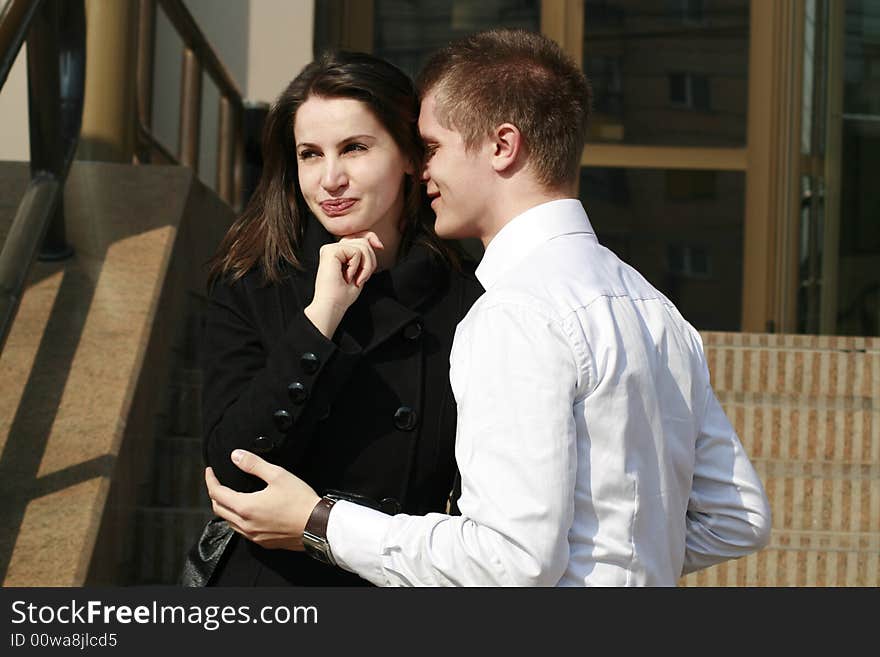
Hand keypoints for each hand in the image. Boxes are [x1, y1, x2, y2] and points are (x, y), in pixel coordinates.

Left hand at [205, 450, 320, 551]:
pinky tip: (247, 512)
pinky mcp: (263, 543)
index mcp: (246, 508)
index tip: (210, 471)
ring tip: (230, 496)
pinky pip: (242, 531)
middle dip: (215, 494)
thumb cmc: (300, 501)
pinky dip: (237, 520)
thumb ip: (254, 464)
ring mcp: (254, 536)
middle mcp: (246, 525)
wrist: (318, 526)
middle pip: (218, 509)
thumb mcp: (277, 475)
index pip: (217, 493)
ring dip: (225, 508)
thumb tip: (236, 456)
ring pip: (229, 522)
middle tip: (218, 482)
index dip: (210, 480)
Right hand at [305, 231, 383, 337]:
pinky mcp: (330, 250)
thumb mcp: (360, 271)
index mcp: (338, 252)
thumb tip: (377, 243)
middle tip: (362, 278)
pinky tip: (348, 276)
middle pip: (363, 240)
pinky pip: (356, 252)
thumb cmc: (343, 294)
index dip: (371, 238)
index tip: (380, 247)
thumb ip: (365, 255)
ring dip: (366, 266)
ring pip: (362, 245)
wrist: (332, 305)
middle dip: (370, 260)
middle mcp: (333, 248)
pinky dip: (357, 266)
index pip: (358, 236)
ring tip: (357, 279)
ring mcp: (330, 248)